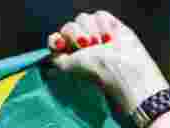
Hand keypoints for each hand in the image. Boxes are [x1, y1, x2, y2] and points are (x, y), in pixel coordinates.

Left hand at [48, 11, 169, 115]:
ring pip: (83, 18)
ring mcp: (95, 34)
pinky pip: (99, 15)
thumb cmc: (97, 71)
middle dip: (77, 35)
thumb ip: (56, 61)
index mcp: (70, 55)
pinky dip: (103, 25)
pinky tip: (110, 38)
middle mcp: (81, 44)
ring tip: (102, 44)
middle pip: (69, 26)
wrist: (123, 66)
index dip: (58, 39)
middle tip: (88, 47)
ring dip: (91, 31)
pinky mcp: (110, 26)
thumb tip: (45, 64)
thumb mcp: (69, 68)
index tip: (62, 44)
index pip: (56, 39)